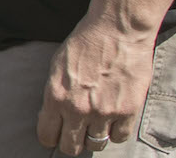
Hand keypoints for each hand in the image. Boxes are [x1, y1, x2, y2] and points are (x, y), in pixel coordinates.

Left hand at [37, 20, 154, 153]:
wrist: (117, 29)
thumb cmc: (85, 43)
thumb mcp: (57, 66)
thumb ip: (55, 95)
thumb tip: (53, 117)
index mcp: (56, 97)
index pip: (47, 136)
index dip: (51, 136)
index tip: (56, 133)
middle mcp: (78, 109)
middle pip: (71, 147)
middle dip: (72, 142)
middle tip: (76, 132)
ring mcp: (104, 112)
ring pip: (96, 145)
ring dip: (94, 136)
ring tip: (96, 123)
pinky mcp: (128, 111)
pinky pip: (119, 137)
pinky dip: (116, 131)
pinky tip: (114, 119)